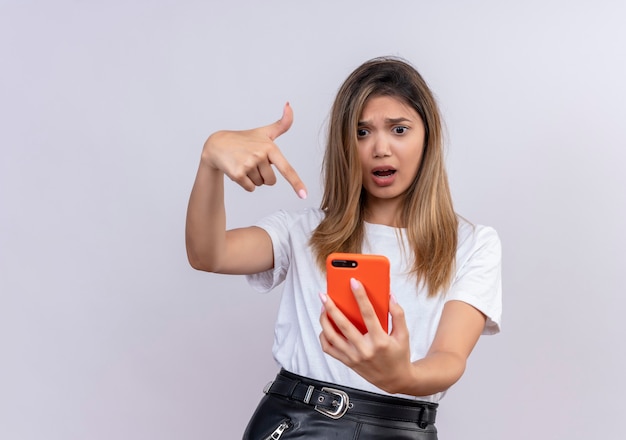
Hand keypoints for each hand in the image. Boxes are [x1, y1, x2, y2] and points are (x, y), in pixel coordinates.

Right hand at [202, 103, 306, 197]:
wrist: (218, 145)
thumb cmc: (245, 139)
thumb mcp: (264, 131)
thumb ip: (282, 123)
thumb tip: (289, 104)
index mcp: (270, 147)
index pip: (286, 168)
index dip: (296, 182)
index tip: (304, 195)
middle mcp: (260, 155)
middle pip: (271, 181)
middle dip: (264, 176)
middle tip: (253, 162)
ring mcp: (248, 165)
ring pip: (260, 184)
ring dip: (253, 178)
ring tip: (244, 164)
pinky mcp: (238, 174)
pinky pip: (250, 188)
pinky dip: (245, 183)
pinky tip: (238, 170)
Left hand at [319, 278, 413, 393]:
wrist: (395, 380)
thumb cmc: (399, 355)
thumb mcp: (404, 335)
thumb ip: (398, 314)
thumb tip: (389, 296)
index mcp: (380, 341)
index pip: (368, 314)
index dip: (360, 296)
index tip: (353, 282)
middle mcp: (365, 350)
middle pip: (344, 325)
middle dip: (332, 307)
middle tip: (325, 295)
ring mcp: (354, 357)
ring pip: (332, 336)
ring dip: (324, 320)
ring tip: (323, 308)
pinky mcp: (347, 362)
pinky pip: (329, 349)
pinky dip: (324, 336)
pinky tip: (325, 326)